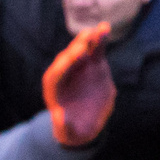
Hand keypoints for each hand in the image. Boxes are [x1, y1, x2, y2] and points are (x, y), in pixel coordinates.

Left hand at [43, 22, 115, 146]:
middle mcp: (64, 74)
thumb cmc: (74, 128)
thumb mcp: (68, 130)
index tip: (76, 57)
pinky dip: (100, 40)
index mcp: (53, 89)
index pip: (56, 74)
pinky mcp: (93, 64)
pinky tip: (105, 28)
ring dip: (89, 39)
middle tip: (87, 42)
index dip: (65, 66)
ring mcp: (79, 67)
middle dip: (76, 50)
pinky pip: (95, 50)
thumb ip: (64, 125)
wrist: (86, 121)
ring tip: (100, 29)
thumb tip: (60, 120)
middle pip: (67, 58)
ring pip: (82, 49)